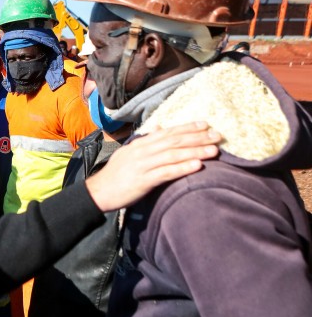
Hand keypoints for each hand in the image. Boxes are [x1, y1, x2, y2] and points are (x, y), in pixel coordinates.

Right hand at [86, 121, 220, 211]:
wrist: (99, 192)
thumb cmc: (116, 174)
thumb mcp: (129, 152)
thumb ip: (145, 140)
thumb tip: (160, 127)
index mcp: (140, 144)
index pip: (168, 132)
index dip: (187, 127)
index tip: (205, 124)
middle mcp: (143, 151)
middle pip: (174, 141)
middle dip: (198, 138)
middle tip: (218, 135)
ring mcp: (143, 165)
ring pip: (173, 155)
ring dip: (195, 152)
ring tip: (214, 150)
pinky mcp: (144, 180)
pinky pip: (166, 173)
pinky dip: (182, 168)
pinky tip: (197, 166)